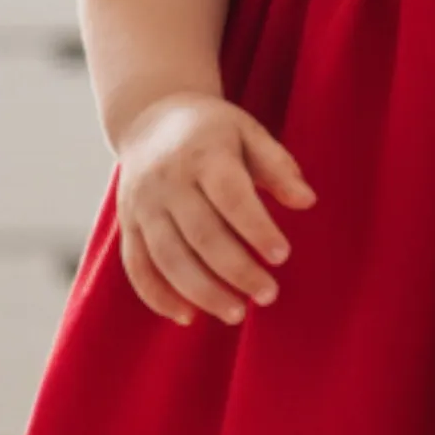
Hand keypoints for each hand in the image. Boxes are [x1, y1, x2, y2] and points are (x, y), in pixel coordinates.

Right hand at [115, 93, 316, 326]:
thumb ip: (278, 166)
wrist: (150, 118)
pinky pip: (137, 266)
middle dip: (236, 270)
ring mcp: (142, 205)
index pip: (231, 197)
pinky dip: (158, 296)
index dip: (257, 229)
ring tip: (236, 314)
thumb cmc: (213, 130)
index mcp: (203, 153)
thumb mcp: (249, 132)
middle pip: (200, 235)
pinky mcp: (127, 223)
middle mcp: (167, 181)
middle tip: (268, 295)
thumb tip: (307, 201)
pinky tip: (188, 317)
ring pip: (168, 258)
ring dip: (201, 292)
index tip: (283, 256)